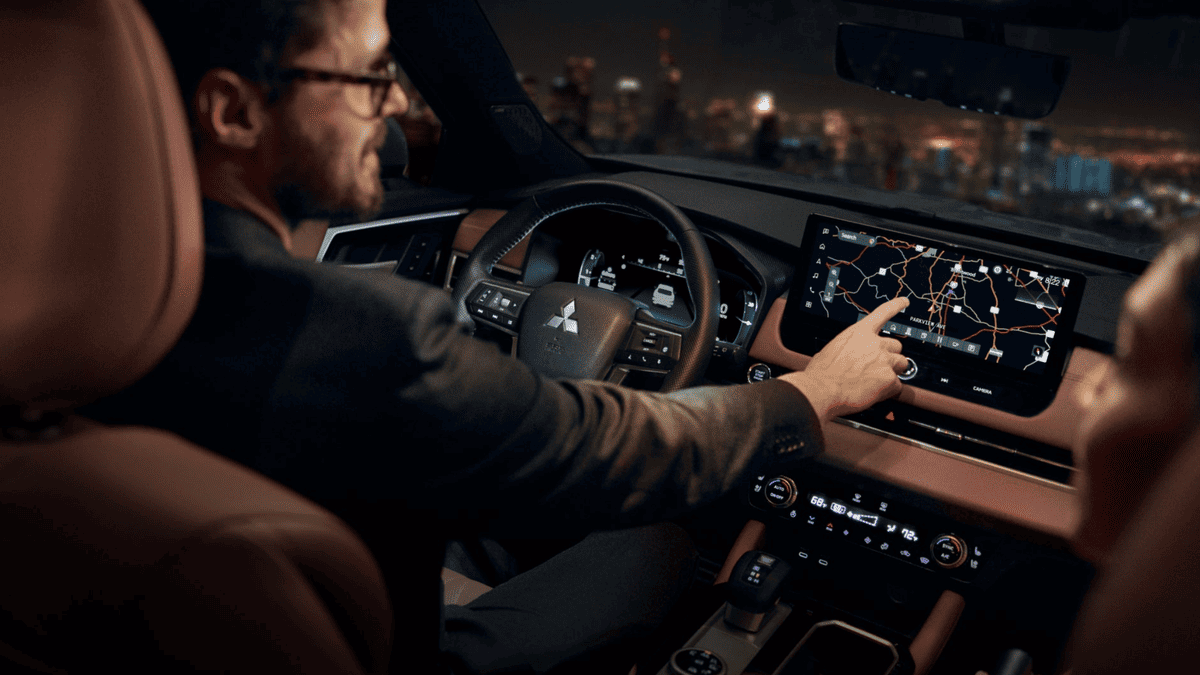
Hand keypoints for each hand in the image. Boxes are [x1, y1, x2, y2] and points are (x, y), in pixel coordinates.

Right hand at [780, 296, 910, 423]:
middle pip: (896, 345)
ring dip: (893, 372)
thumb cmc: (821, 373)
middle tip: (877, 368)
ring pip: (902, 364)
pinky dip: (888, 390)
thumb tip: (851, 356)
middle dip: (890, 356)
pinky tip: (874, 393)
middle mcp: (874, 343)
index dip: (895, 306)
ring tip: (876, 382)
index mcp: (859, 332)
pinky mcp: (889, 378)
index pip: (882, 313)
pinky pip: (897, 385)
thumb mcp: (832, 349)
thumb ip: (850, 348)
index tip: (905, 301)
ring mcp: (884, 360)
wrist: (821, 390)